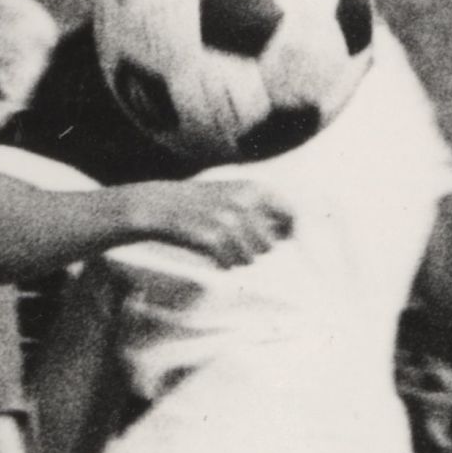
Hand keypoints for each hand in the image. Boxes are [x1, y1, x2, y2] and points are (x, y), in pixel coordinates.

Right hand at [144, 178, 294, 268]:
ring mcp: (228, 220)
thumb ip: (261, 208)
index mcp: (255, 188)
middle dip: (255, 250)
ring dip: (237, 258)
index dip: (287, 232)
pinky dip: (222, 264)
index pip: (290, 214)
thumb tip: (289, 235)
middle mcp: (245, 202)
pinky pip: (230, 264)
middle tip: (235, 243)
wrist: (161, 205)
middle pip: (269, 245)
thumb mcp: (234, 192)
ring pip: (250, 258)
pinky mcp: (212, 238)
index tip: (279, 241)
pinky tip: (211, 254)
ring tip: (221, 247)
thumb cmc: (202, 203)